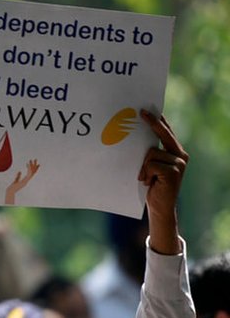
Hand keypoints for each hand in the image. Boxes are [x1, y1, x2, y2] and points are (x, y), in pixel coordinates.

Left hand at [4, 159, 39, 204]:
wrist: (11, 190)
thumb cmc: (13, 186)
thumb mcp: (16, 179)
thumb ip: (18, 176)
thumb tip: (20, 171)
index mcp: (26, 180)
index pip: (31, 173)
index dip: (34, 169)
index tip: (37, 164)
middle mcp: (27, 180)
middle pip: (33, 172)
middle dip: (35, 165)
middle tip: (36, 159)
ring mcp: (26, 181)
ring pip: (31, 172)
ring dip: (31, 165)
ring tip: (31, 160)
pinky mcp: (24, 181)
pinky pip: (28, 174)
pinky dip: (28, 169)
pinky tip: (27, 164)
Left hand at [139, 110, 188, 254]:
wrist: (159, 206)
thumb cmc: (151, 186)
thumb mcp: (150, 167)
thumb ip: (150, 154)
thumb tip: (137, 137)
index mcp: (176, 153)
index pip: (167, 133)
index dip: (158, 121)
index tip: (147, 110)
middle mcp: (180, 155)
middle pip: (163, 135)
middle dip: (153, 123)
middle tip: (142, 112)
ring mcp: (179, 163)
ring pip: (150, 153)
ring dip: (143, 167)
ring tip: (145, 178)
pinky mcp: (173, 171)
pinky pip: (150, 164)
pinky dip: (145, 173)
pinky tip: (148, 182)